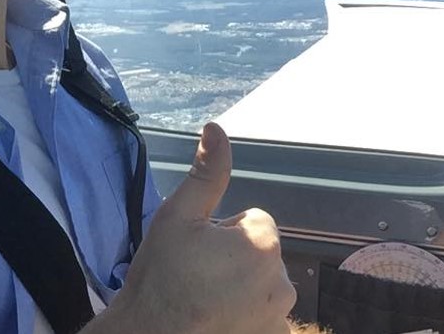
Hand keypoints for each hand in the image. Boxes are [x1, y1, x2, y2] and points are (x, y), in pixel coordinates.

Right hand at [107, 123, 294, 333]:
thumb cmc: (161, 276)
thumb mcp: (177, 215)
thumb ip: (206, 172)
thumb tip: (216, 128)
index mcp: (262, 243)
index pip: (252, 221)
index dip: (221, 232)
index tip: (198, 251)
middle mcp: (282, 281)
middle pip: (259, 253)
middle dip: (234, 259)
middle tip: (198, 275)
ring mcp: (280, 316)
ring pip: (262, 284)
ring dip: (242, 287)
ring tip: (205, 299)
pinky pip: (266, 315)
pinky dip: (248, 316)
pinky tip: (219, 320)